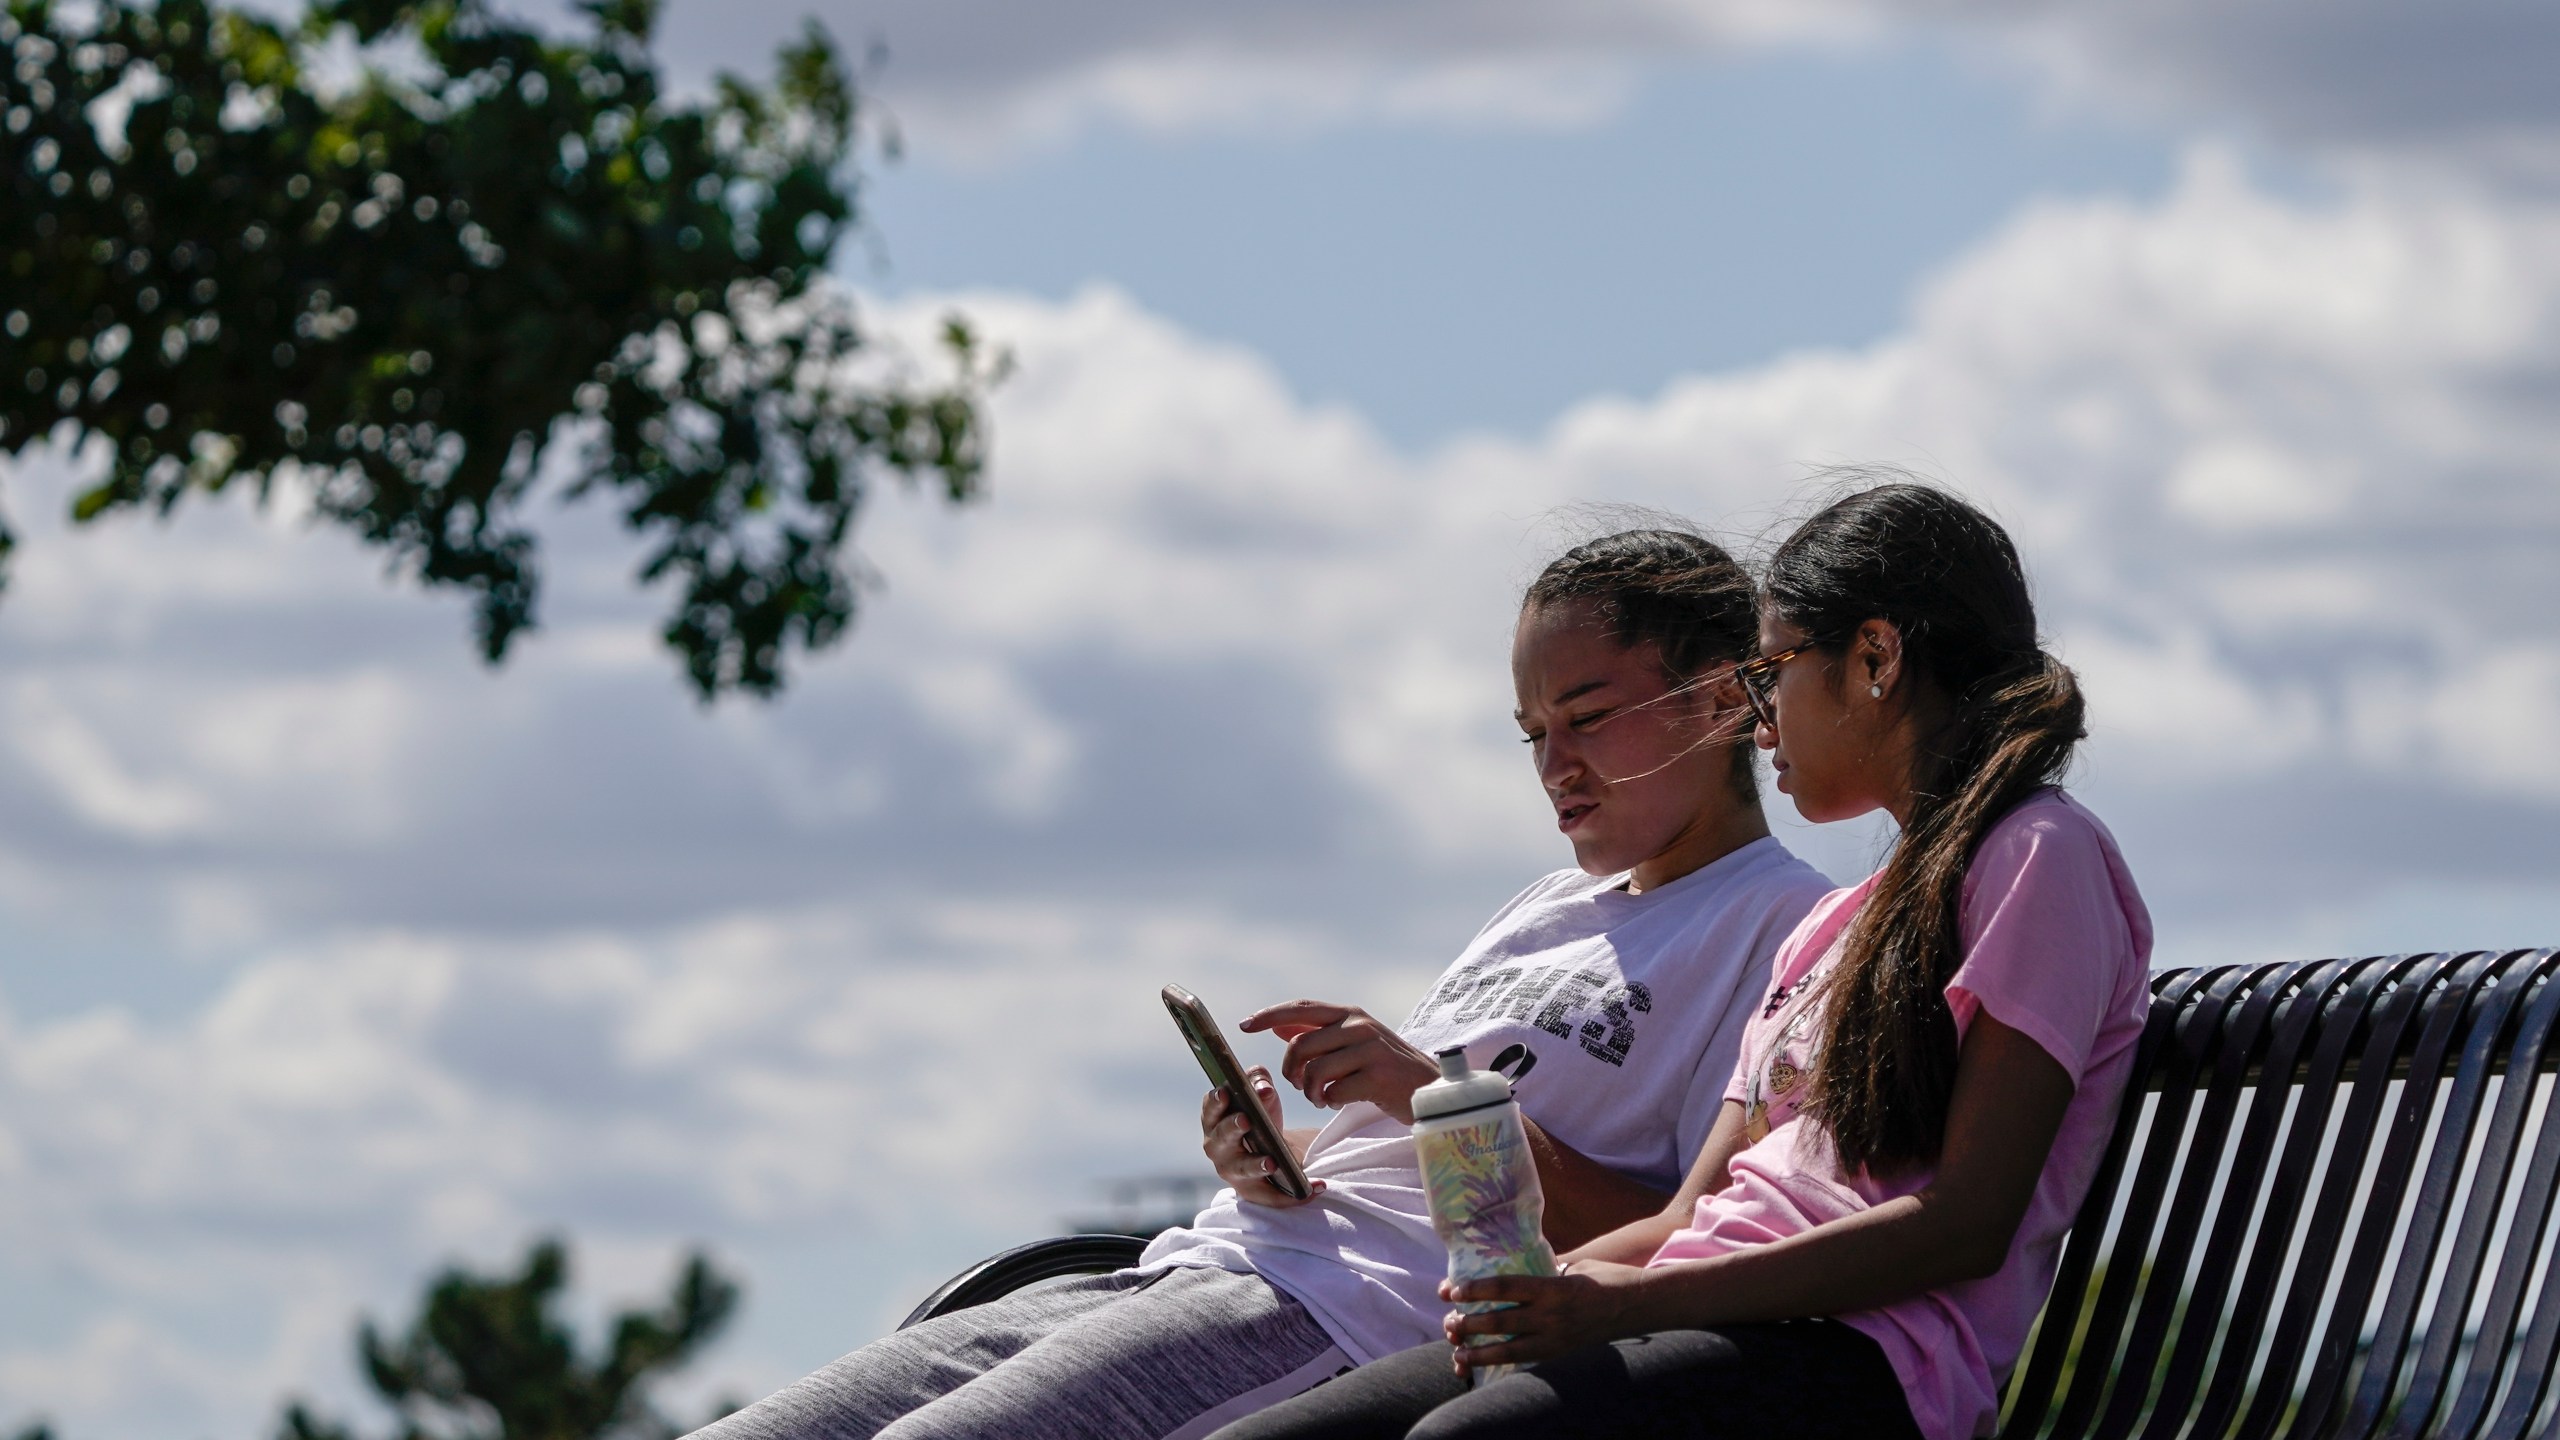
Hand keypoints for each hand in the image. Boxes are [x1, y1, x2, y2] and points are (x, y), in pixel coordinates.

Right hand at [1201, 1067, 1323, 1207]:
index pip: (1210, 1110)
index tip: (1225, 1092)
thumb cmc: (1260, 1117)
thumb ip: (1259, 1082)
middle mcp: (1218, 1148)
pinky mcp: (1252, 1192)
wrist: (1271, 1149)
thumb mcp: (1261, 1095)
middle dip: (1232, 1129)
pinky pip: (1271, 1196)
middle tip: (1245, 1119)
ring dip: (1256, 1166)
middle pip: (1222, 1139)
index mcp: (1215, 1121)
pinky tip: (1316, 1186)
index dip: (1215, 1102)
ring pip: (1242, 1170)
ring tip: (1272, 1162)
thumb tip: (1263, 1088)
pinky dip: (1292, 1195)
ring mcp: (1233, 1172)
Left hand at [1242, 1000, 1439, 1123]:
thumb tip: (1278, 1025)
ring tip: (1321, 1097)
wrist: (1431, 1089)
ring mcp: (1370, 1049)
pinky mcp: (1378, 1076)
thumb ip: (1318, 1033)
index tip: (1244, 1025)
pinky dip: (1330, 1102)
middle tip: (1300, 1085)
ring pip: (1314, 1071)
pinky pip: (1333, 1091)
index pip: (1301, 1008)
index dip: (1269, 1015)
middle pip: (1300, 1045)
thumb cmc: (1387, 1068)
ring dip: (1310, 1092)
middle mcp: (1359, 1025)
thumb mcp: (1354, 1042)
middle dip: (1290, 1071)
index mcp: (1350, 1014)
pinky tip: (1341, 1101)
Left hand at [1439, 1260, 1655, 1370]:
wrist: (1641, 1305)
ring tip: (1458, 1353)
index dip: (1476, 1289)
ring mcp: (1558, 1339)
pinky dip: (1504, 1364)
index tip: (1454, 1291)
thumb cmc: (1607, 1278)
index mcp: (1553, 1287)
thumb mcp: (1574, 1265)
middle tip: (1449, 1323)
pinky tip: (1487, 1365)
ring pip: (1510, 1351)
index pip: (1506, 1287)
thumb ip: (1544, 1269)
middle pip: (1501, 1322)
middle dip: (1470, 1324)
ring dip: (1480, 1353)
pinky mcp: (1562, 1353)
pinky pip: (1528, 1361)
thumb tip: (1516, 1264)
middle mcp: (1552, 1316)